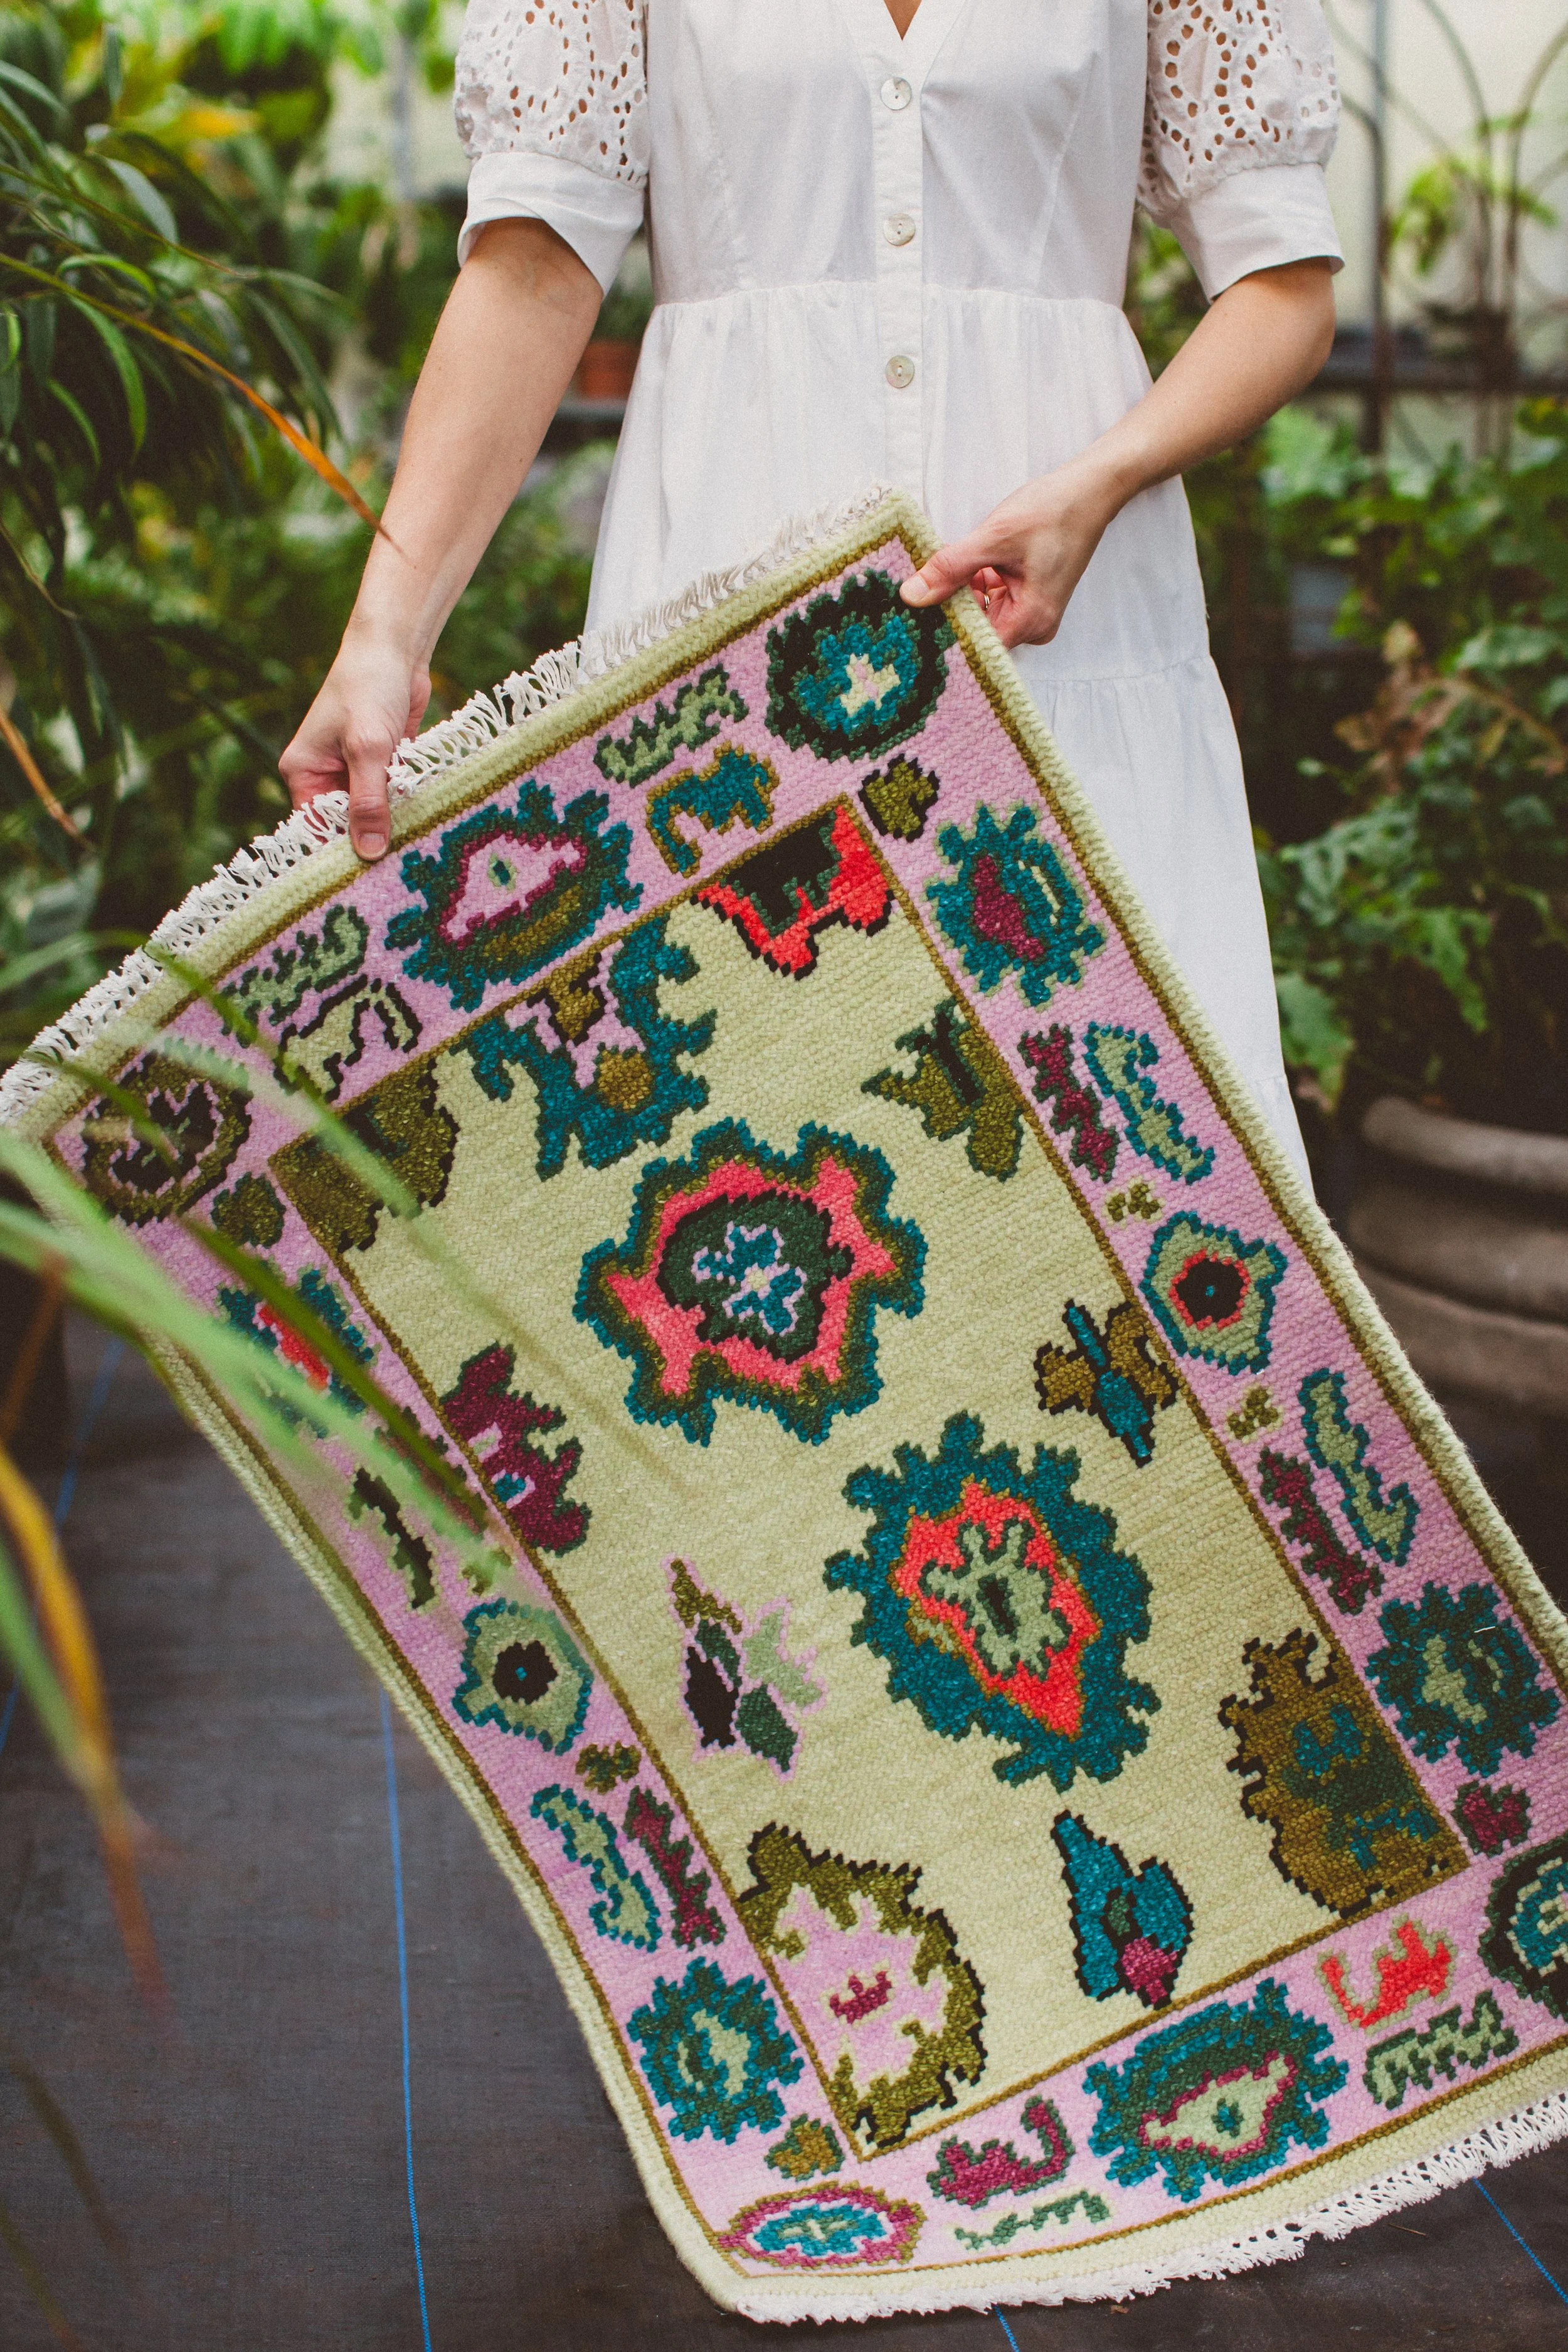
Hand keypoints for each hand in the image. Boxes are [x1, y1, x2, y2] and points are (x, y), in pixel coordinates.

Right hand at [279, 629, 430, 860]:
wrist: (396, 649)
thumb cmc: (370, 688)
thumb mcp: (368, 747)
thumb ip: (369, 801)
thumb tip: (368, 851)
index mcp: (303, 773)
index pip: (314, 830)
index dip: (337, 856)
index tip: (365, 885)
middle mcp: (325, 777)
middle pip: (345, 827)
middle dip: (370, 844)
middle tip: (399, 875)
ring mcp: (355, 774)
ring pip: (374, 816)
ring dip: (394, 827)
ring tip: (418, 855)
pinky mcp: (383, 769)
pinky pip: (394, 800)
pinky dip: (408, 809)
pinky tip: (428, 827)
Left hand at [900, 459, 1120, 648]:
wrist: (1088, 491)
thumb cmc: (1054, 512)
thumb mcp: (994, 538)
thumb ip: (951, 568)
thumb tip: (911, 595)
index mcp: (1031, 620)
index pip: (975, 643)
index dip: (942, 630)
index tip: (910, 619)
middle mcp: (1034, 626)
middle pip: (976, 630)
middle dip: (947, 608)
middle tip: (911, 594)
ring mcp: (1031, 613)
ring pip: (980, 613)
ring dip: (959, 592)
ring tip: (935, 572)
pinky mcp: (1027, 598)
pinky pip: (990, 599)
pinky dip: (973, 583)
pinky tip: (960, 566)